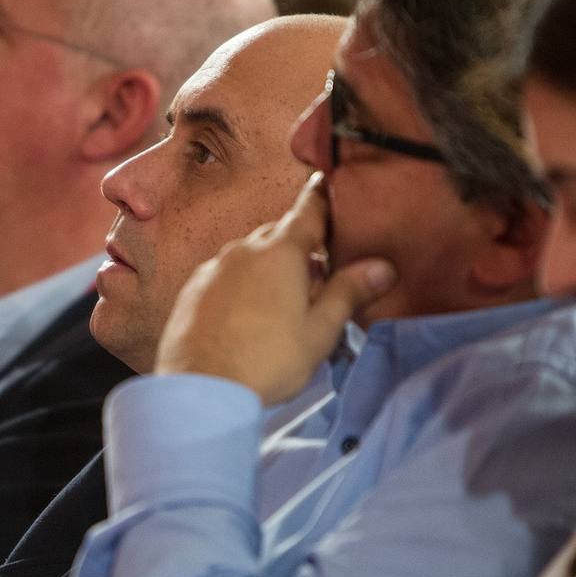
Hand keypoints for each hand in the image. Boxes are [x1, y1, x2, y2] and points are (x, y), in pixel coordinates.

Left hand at [155, 173, 394, 404]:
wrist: (200, 390)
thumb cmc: (266, 361)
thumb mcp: (319, 331)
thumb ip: (349, 292)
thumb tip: (383, 266)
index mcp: (280, 251)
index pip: (309, 209)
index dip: (324, 198)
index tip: (331, 186)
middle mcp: (243, 250)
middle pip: (279, 235)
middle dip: (299, 247)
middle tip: (318, 276)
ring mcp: (213, 268)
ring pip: (249, 256)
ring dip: (268, 268)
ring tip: (282, 305)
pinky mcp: (193, 290)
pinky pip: (224, 276)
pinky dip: (240, 285)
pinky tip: (246, 317)